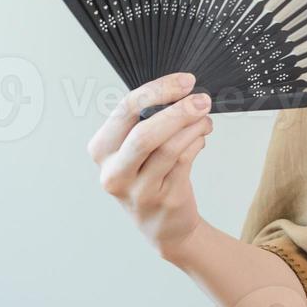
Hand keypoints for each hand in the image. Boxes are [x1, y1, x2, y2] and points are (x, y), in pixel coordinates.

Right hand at [87, 72, 213, 263]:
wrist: (164, 225)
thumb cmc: (150, 175)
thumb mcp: (137, 149)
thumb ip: (149, 120)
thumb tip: (182, 89)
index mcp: (101, 150)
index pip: (125, 111)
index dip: (157, 91)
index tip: (185, 81)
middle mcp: (113, 172)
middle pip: (145, 134)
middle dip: (179, 111)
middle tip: (203, 99)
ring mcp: (137, 190)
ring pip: (169, 148)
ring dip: (194, 127)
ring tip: (205, 120)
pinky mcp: (163, 199)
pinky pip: (185, 161)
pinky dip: (197, 142)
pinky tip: (201, 137)